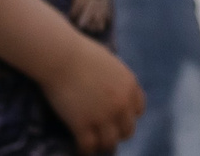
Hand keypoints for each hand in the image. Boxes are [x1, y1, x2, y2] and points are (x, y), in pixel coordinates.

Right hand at [41, 33, 144, 153]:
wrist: (61, 56)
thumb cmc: (81, 52)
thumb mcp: (110, 62)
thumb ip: (116, 79)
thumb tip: (112, 88)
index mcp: (130, 85)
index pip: (138, 110)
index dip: (127, 115)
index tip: (117, 118)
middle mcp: (121, 104)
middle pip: (127, 130)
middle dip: (117, 133)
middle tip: (105, 133)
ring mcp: (103, 116)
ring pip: (110, 143)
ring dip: (102, 144)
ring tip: (93, 144)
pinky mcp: (83, 125)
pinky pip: (89, 147)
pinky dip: (84, 150)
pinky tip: (80, 148)